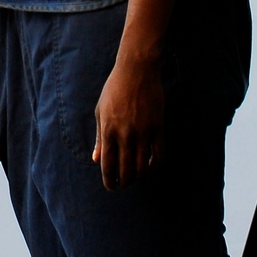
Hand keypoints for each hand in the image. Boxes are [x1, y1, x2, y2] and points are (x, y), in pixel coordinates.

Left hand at [93, 56, 164, 190]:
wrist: (136, 71)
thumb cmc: (114, 90)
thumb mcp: (101, 112)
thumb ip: (100, 138)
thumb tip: (96, 160)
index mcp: (108, 131)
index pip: (108, 166)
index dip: (110, 181)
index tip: (112, 186)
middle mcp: (125, 134)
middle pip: (127, 170)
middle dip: (125, 181)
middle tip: (125, 183)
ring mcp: (143, 132)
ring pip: (144, 166)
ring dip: (140, 176)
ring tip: (137, 175)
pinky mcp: (158, 127)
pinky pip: (160, 154)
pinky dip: (156, 164)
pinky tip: (152, 165)